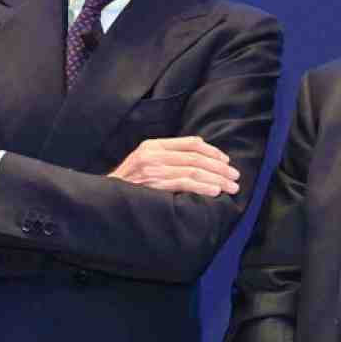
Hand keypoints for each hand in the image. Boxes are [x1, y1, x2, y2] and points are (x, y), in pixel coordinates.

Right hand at [108, 136, 238, 195]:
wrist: (105, 198)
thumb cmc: (129, 182)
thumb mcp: (146, 161)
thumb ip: (169, 156)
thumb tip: (200, 155)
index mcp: (153, 145)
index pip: (191, 143)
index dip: (212, 151)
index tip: (226, 161)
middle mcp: (154, 154)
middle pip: (196, 157)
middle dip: (220, 167)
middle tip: (235, 176)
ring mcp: (153, 169)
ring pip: (194, 171)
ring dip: (217, 179)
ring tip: (231, 186)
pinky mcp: (153, 184)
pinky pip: (184, 183)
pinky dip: (202, 187)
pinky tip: (215, 191)